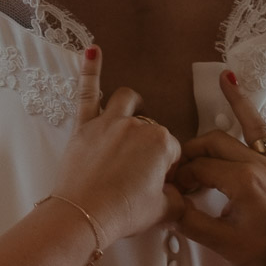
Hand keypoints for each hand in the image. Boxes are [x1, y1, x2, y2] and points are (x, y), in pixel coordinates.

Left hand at [50, 46, 182, 245]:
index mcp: (161, 143)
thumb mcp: (163, 210)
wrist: (84, 214)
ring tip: (135, 109)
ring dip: (133, 104)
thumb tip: (180, 198)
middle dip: (150, 147)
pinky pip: (87, 92)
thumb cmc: (124, 211)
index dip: (169, 168)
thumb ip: (178, 200)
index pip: (173, 151)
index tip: (161, 184)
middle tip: (143, 172)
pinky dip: (90, 70)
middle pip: (150, 130)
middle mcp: (137, 126)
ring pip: (125, 102)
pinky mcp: (84, 126)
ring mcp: (109, 123)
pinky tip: (92, 50)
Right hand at [171, 70, 265, 265]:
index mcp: (241, 181)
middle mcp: (259, 165)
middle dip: (194, 147)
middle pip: (217, 143)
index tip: (172, 191)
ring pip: (254, 126)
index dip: (181, 177)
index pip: (198, 168)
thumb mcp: (224, 245)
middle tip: (180, 159)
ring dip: (239, 101)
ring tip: (227, 78)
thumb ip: (191, 223)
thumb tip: (167, 208)